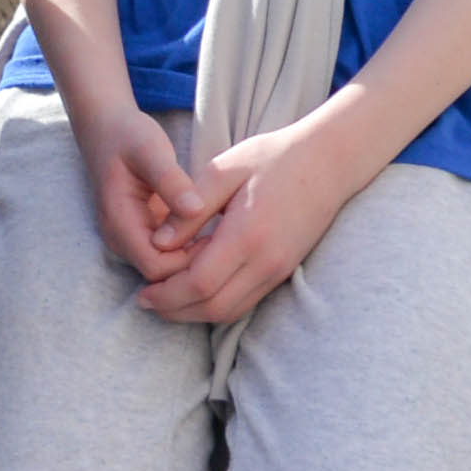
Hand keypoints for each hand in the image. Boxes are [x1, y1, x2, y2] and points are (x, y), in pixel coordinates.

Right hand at [81, 104, 209, 288]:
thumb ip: (171, 180)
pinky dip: (188, 251)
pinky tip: (210, 233)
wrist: (106, 127)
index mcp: (119, 222)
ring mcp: (129, 239)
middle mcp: (120, 238)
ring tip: (221, 238)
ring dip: (192, 261)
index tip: (217, 238)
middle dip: (193, 266)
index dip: (188, 263)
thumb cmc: (128, 135)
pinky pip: (166, 257)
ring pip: (165, 270)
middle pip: (161, 277)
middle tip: (227, 241)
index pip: (156, 268)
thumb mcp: (150, 149)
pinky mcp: (141, 234)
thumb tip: (197, 210)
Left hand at [129, 116, 373, 327]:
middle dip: (176, 310)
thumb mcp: (222, 171)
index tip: (142, 292)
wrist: (328, 163)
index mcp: (247, 235)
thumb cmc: (272, 158)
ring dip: (195, 312)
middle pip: (214, 307)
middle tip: (147, 300)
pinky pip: (246, 301)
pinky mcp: (284, 271)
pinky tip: (197, 287)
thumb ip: (188, 210)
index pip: (200, 283)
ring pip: (231, 310)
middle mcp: (266, 262)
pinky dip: (217, 302)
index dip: (167, 295)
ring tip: (166, 298)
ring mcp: (279, 270)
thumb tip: (158, 244)